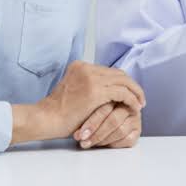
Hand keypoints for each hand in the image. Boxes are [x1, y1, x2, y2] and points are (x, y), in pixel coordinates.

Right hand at [12, 61, 144, 143]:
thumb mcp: (74, 91)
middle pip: (118, 73)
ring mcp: (91, 78)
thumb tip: (111, 93)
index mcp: (80, 66)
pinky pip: (122, 92)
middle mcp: (86, 68)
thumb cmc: (58, 112)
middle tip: (140, 98)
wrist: (45, 119)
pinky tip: (135, 107)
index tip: (130, 92)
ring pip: (123, 81)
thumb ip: (90, 87)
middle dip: (132, 86)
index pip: (109, 71)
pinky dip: (131, 99)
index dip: (122, 81)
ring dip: (135, 93)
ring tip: (140, 104)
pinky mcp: (95, 91)